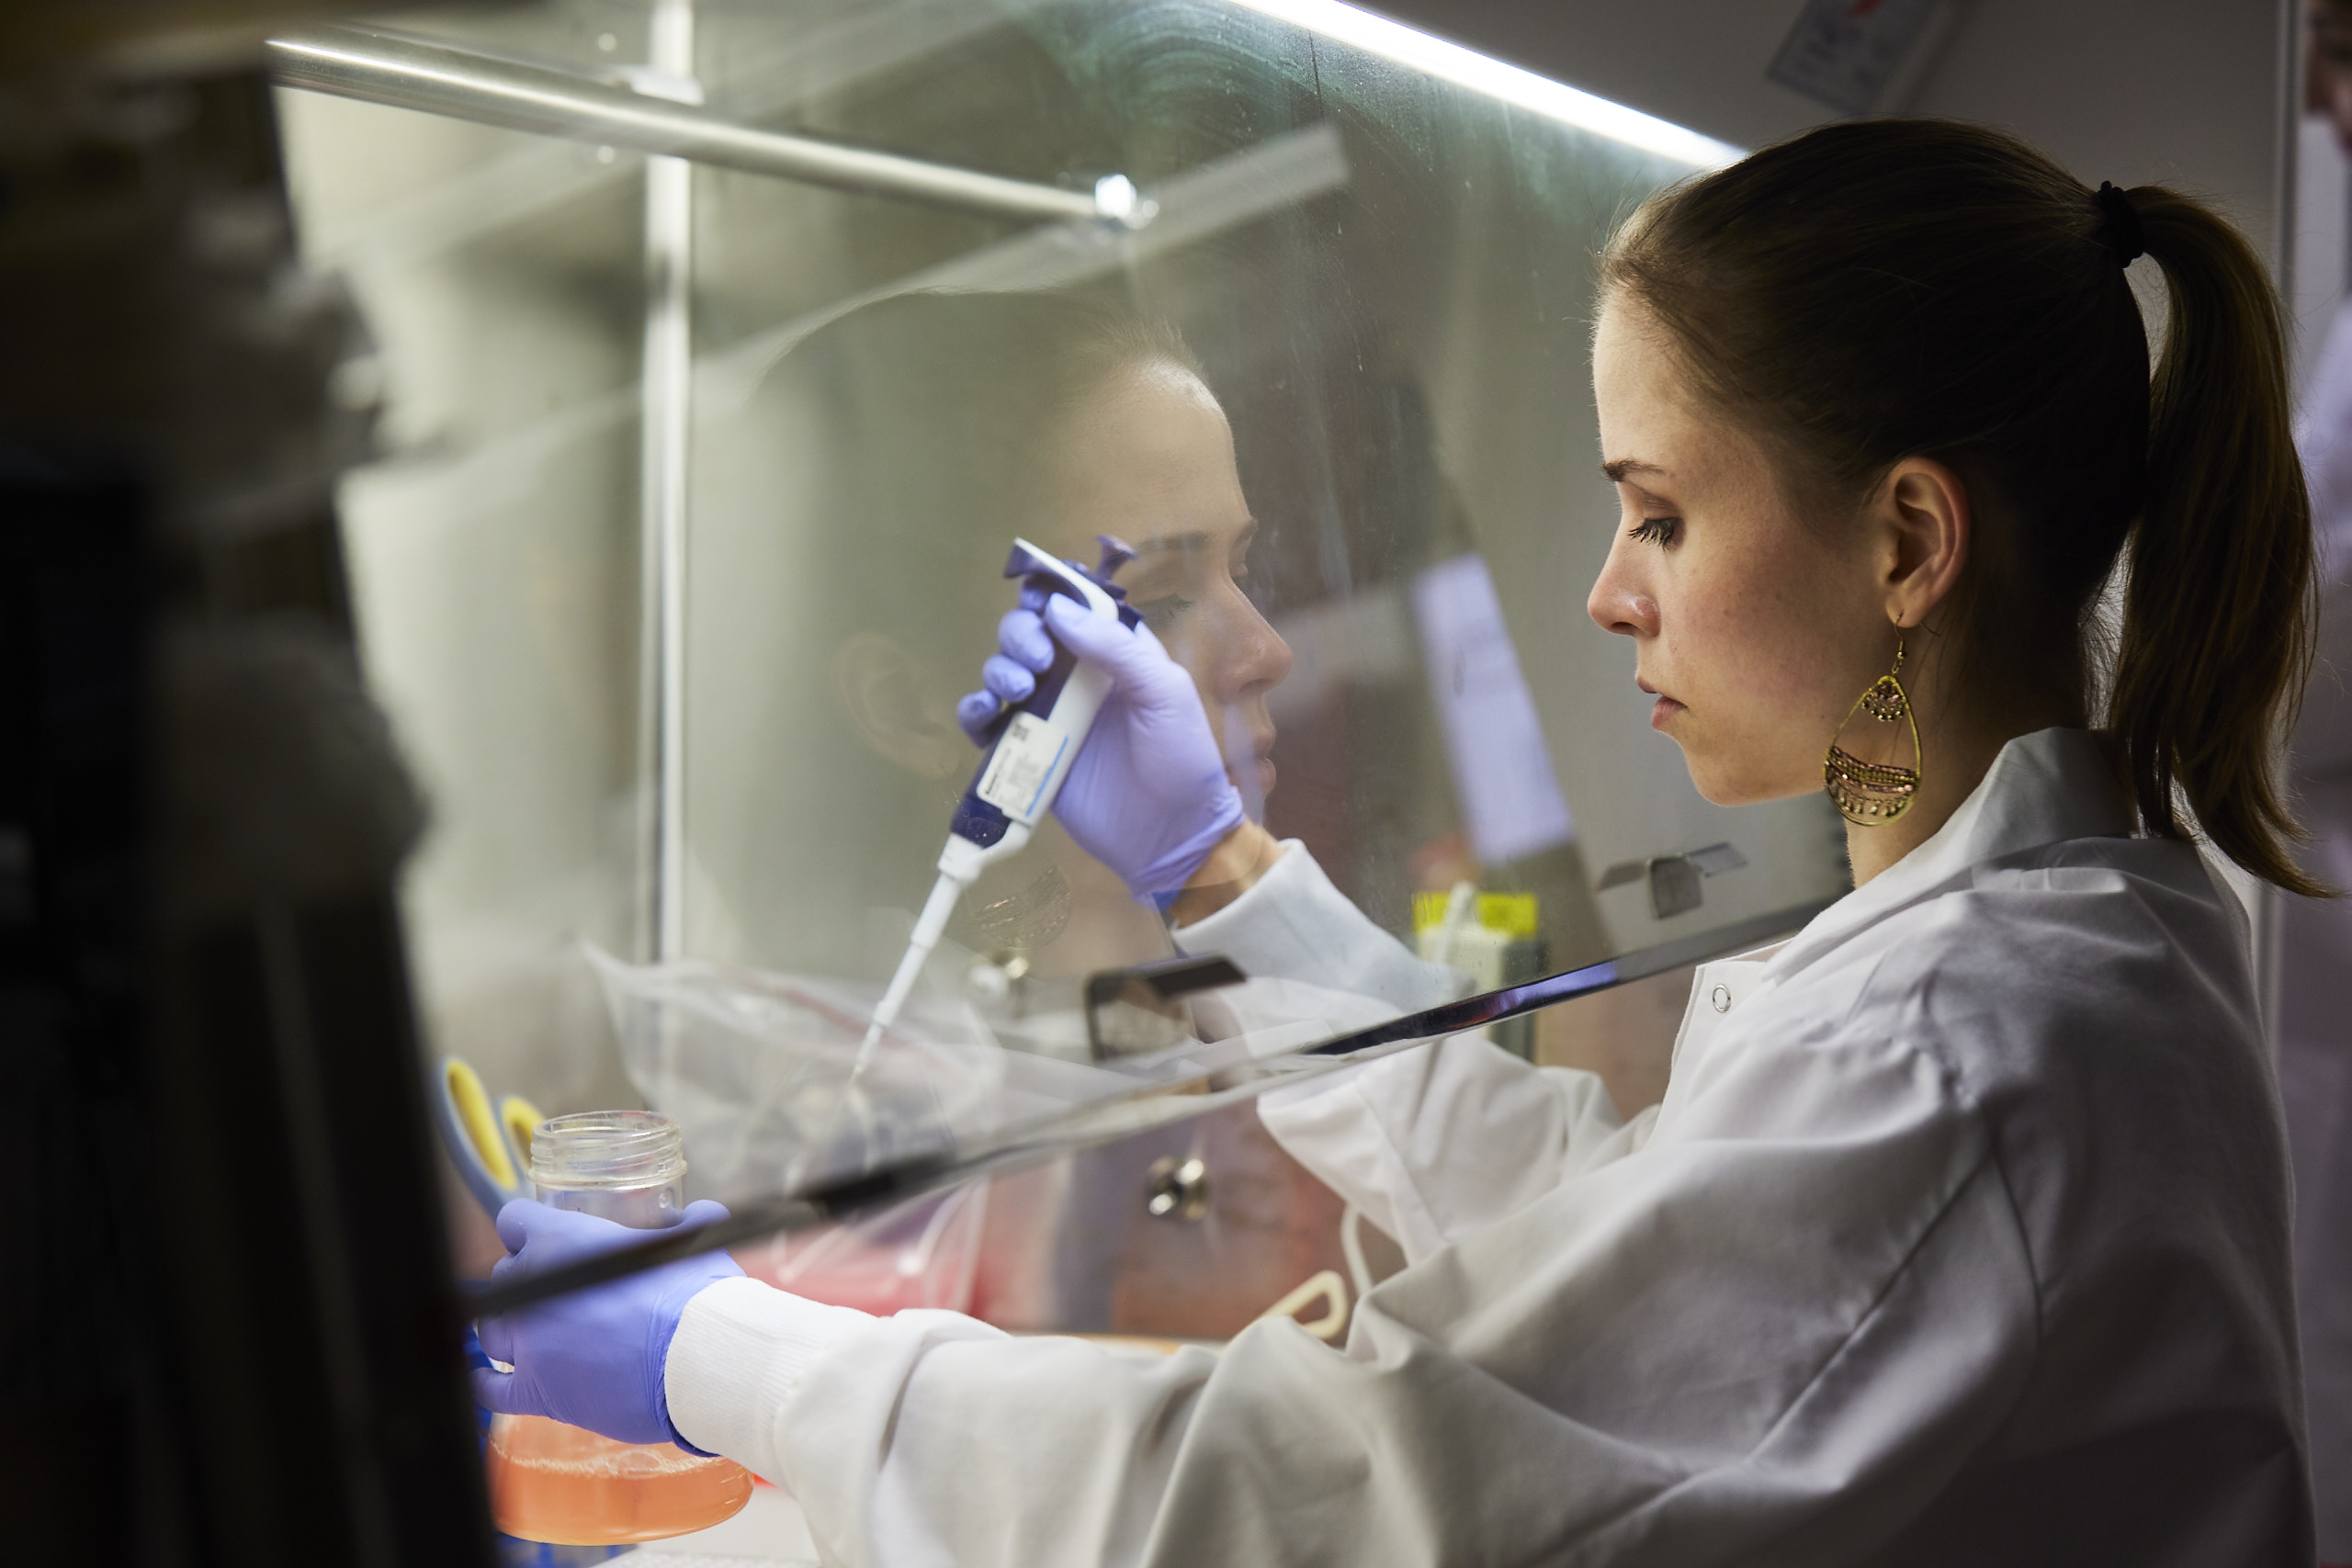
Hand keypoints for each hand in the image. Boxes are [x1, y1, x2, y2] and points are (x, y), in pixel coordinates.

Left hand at [470, 1199, 743, 1450]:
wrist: (697, 1361)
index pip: (514, 1221)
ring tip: (534, 1332)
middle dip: (524, 1280)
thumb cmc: (695, 1298)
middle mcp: (533, 1287)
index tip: (542, 1241)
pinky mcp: (536, 1391)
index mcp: (562, 1240)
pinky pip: (489, 1388)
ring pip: (490, 1328)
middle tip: (558, 1293)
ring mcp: (529, 1343)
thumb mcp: (693, 1242)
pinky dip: (484, 1381)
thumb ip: (690, 1221)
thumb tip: (700, 1212)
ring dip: (508, 1327)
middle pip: (503, 1275)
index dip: (528, 1230)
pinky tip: (486, 1377)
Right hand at [957, 597, 1245, 896]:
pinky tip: (985, 710)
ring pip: (1003, 672)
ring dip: (1000, 668)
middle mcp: (1076, 678)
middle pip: (1029, 634)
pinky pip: (989, 724)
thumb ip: (1115, 647)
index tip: (1036, 595)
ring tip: (1020, 688)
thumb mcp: (1164, 692)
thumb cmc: (1181, 759)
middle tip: (1038, 659)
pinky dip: (976, 711)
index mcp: (1113, 655)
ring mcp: (1048, 716)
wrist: (1171, 835)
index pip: (1072, 608)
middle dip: (1021, 633)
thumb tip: (1057, 608)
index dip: (1049, 594)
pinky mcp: (1028, 754)